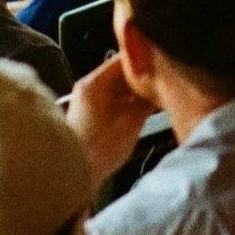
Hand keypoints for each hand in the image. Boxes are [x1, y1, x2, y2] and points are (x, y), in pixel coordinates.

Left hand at [67, 55, 154, 186]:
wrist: (71, 177)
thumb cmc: (98, 151)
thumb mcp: (131, 123)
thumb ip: (146, 100)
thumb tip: (160, 87)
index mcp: (95, 82)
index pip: (125, 58)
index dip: (147, 61)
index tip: (164, 66)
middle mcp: (88, 86)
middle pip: (121, 72)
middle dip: (142, 78)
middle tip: (164, 85)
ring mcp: (86, 100)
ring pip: (117, 86)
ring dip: (135, 92)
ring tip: (155, 100)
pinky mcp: (87, 114)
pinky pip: (111, 99)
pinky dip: (125, 102)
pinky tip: (140, 112)